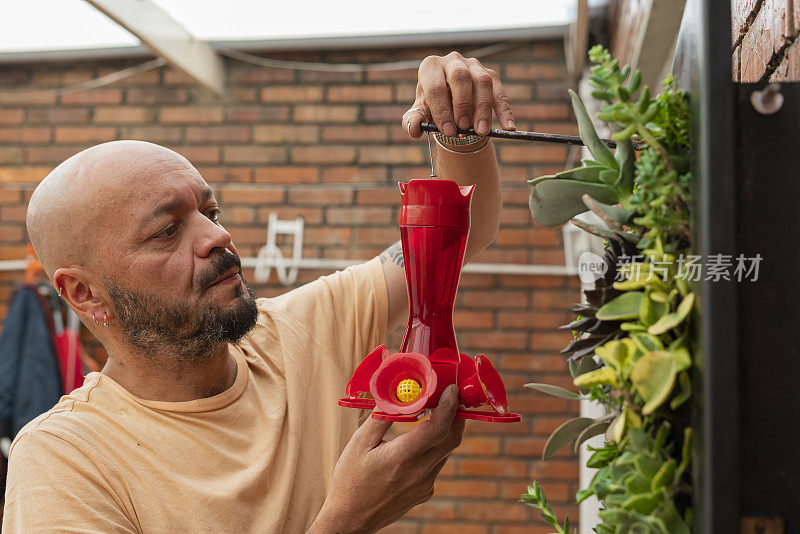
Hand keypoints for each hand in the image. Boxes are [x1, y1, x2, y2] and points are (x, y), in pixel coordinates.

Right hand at [309, 385, 464, 533]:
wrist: (350, 519)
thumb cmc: (350, 479)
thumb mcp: (358, 443)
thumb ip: (380, 416)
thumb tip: (394, 392)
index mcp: (402, 458)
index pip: (438, 428)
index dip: (449, 405)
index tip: (451, 389)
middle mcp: (419, 473)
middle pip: (452, 438)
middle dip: (456, 414)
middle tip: (450, 396)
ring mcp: (425, 485)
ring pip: (446, 451)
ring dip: (445, 431)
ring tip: (435, 413)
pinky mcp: (425, 492)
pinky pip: (437, 464)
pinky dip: (435, 447)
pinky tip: (422, 441)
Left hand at [403, 51, 514, 138]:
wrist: (448, 101)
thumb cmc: (431, 106)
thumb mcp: (419, 113)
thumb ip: (412, 122)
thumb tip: (414, 130)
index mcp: (430, 67)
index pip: (436, 86)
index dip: (442, 109)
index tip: (448, 130)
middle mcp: (452, 60)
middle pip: (460, 77)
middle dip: (462, 104)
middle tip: (463, 127)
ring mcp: (473, 65)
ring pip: (482, 81)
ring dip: (483, 108)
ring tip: (481, 131)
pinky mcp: (489, 75)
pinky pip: (499, 90)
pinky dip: (504, 109)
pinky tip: (508, 126)